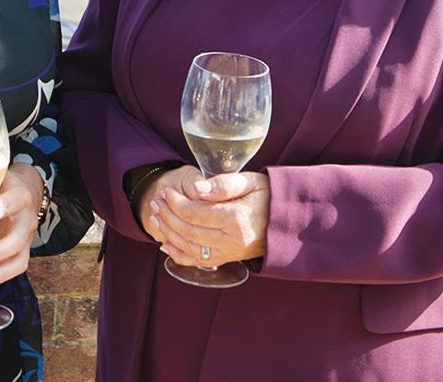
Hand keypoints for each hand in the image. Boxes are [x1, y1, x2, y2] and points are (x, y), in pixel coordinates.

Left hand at [0, 162, 45, 287]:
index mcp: (17, 195)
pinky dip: (0, 276)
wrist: (28, 190)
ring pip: (19, 258)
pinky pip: (17, 267)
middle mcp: (26, 218)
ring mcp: (27, 237)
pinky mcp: (23, 250)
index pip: (6, 204)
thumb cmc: (5, 182)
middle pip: (17, 238)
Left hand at [146, 171, 269, 267]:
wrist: (287, 221)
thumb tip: (197, 189)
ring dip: (168, 232)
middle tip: (155, 202)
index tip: (165, 191)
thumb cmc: (269, 196)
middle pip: (188, 230)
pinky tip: (165, 243)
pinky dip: (178, 254)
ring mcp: (229, 252)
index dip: (175, 203)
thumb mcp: (251, 181)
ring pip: (189, 247)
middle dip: (167, 216)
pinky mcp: (228, 258)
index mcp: (236, 219)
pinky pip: (197, 261)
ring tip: (156, 217)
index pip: (194, 213)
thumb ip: (223, 184)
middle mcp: (231, 240)